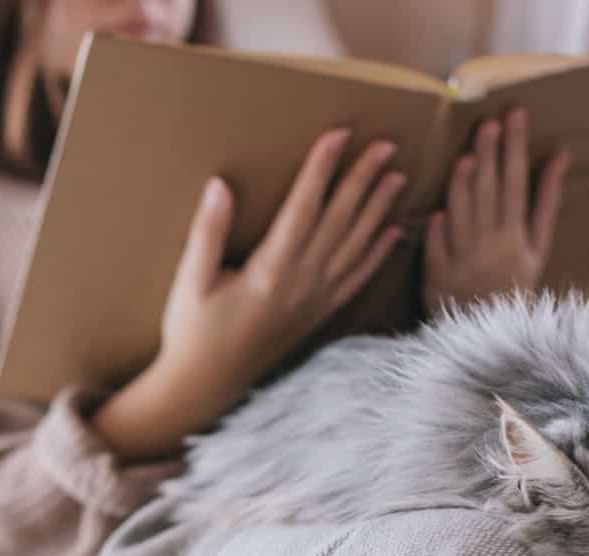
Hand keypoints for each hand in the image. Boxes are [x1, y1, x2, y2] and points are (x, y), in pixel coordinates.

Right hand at [95, 129, 404, 460]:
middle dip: (363, 179)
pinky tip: (394, 231)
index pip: (303, 208)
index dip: (321, 169)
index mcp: (270, 270)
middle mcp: (301, 283)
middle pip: (340, 221)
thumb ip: (208, 233)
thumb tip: (219, 185)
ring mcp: (315, 301)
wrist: (207, 387)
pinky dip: (378, 254)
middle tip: (386, 144)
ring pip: (356, 246)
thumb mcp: (190, 281)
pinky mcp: (319, 316)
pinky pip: (357, 280)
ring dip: (379, 209)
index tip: (338, 135)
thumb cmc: (193, 333)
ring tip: (398, 176)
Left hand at [423, 108, 569, 313]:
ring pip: (463, 220)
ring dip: (464, 190)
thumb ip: (545, 201)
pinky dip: (439, 235)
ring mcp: (463, 262)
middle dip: (490, 156)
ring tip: (467, 155)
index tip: (515, 115)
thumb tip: (558, 156)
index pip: (515, 182)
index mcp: (516, 236)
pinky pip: (439, 253)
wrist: (488, 333)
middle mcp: (491, 246)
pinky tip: (438, 211)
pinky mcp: (438, 278)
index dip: (515, 148)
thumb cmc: (512, 283)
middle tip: (489, 121)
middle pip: (490, 195)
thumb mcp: (537, 247)